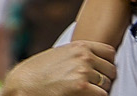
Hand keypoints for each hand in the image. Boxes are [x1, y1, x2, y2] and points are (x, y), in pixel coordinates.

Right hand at [0, 40, 118, 93]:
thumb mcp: (62, 54)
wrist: (25, 82)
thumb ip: (79, 54)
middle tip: (96, 86)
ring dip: (101, 90)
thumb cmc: (41, 70)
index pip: (110, 52)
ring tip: (90, 92)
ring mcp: (83, 71)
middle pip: (111, 70)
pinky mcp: (82, 87)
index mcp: (80, 46)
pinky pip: (102, 95)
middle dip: (105, 79)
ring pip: (107, 83)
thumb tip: (94, 61)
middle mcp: (84, 56)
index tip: (102, 72)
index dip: (108, 64)